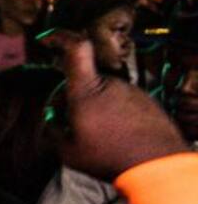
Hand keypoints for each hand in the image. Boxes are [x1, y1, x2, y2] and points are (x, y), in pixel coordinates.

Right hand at [47, 35, 185, 180]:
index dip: (60, 37)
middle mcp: (111, 85)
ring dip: (95, 110)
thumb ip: (55, 130)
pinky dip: (115, 116)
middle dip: (73, 98)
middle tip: (70, 124)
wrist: (156, 166)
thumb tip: (54, 120)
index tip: (47, 40)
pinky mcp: (146, 102)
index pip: (75, 48)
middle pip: (84, 80)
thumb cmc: (110, 158)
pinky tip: (116, 138)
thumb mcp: (68, 151)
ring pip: (103, 94)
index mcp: (86, 91)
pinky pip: (122, 103)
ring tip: (98, 137)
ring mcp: (131, 92)